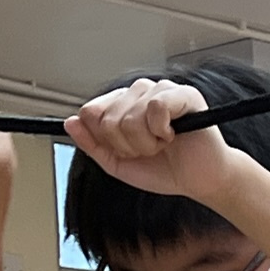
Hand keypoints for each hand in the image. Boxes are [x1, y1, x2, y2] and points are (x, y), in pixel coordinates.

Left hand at [66, 76, 238, 205]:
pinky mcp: (182, 94)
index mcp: (122, 104)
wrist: (199, 180)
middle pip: (107, 119)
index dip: (105, 140)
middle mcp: (139, 93)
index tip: (126, 150)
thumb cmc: (166, 169)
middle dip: (127, 146)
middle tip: (150, 149)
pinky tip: (173, 135)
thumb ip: (93, 144)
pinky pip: (155, 108)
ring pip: (130, 117)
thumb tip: (70, 123)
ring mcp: (161, 90)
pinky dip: (161, 131)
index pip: (90, 112)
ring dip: (146, 143)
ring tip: (163, 144)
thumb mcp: (118, 163)